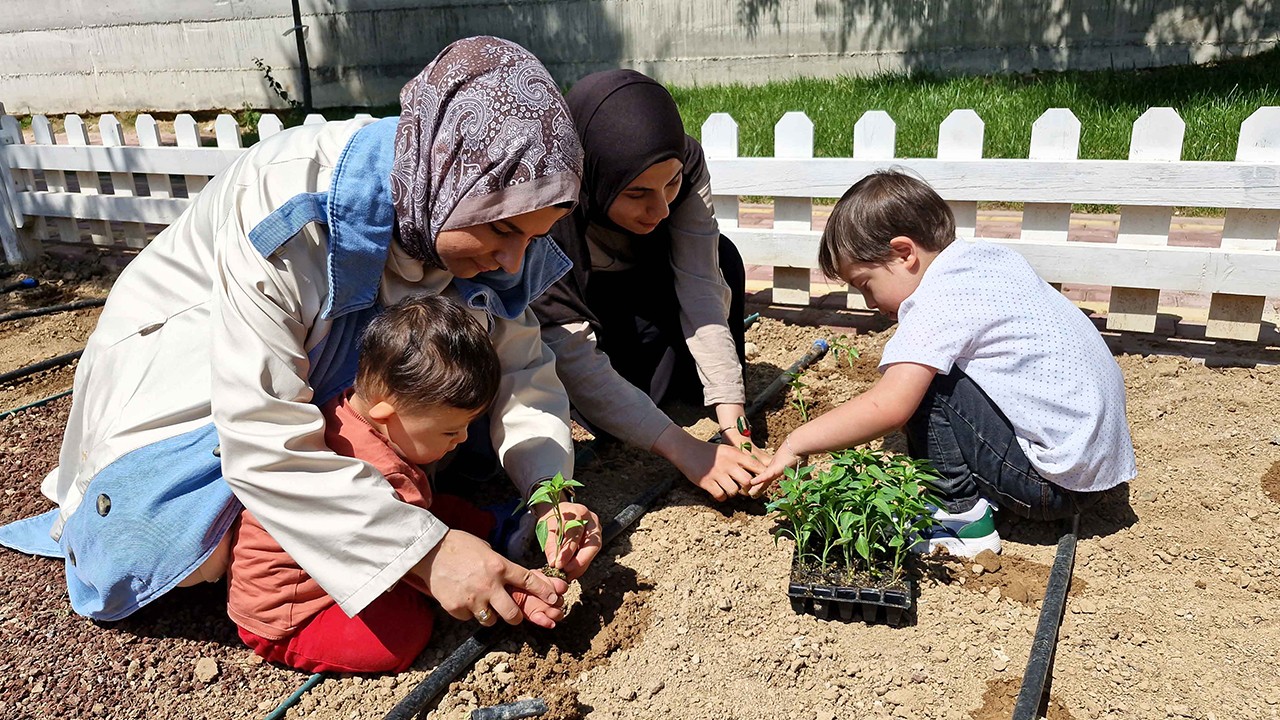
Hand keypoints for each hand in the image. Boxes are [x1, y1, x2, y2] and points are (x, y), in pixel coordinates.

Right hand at [411, 529, 567, 628]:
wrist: (429, 550)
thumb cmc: (458, 545)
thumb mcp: (486, 548)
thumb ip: (500, 564)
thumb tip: (513, 576)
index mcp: (499, 566)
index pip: (527, 581)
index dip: (543, 591)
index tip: (554, 598)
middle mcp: (489, 585)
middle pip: (512, 614)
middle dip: (515, 618)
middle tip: (512, 615)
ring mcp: (473, 598)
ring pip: (491, 620)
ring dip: (490, 615)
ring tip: (482, 603)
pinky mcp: (456, 607)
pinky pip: (469, 617)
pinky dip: (467, 612)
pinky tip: (461, 598)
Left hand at [532, 501, 601, 580]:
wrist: (557, 512)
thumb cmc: (553, 518)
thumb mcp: (547, 528)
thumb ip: (550, 544)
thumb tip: (554, 562)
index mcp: (578, 513)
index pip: (575, 533)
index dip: (568, 551)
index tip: (559, 564)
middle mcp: (591, 521)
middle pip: (592, 543)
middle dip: (581, 561)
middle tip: (568, 571)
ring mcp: (596, 530)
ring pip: (593, 551)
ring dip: (581, 565)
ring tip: (568, 575)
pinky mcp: (595, 539)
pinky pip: (590, 554)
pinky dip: (581, 565)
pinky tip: (572, 572)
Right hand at [655, 425, 766, 500]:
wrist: (687, 450)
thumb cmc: (711, 452)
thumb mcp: (728, 450)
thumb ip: (742, 459)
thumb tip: (759, 472)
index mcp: (735, 454)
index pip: (756, 466)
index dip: (761, 475)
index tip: (759, 481)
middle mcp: (728, 463)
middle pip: (747, 482)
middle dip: (747, 488)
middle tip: (742, 489)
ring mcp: (717, 473)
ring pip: (734, 491)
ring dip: (732, 493)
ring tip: (727, 488)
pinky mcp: (707, 482)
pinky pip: (721, 496)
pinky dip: (721, 496)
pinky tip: (718, 491)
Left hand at [748, 436, 803, 497]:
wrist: (798, 444)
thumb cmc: (801, 454)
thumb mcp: (802, 468)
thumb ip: (804, 477)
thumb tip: (809, 482)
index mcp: (779, 469)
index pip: (771, 478)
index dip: (766, 484)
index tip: (760, 490)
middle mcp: (774, 469)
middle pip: (765, 481)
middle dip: (759, 488)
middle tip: (752, 494)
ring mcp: (773, 468)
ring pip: (763, 480)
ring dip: (757, 487)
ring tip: (749, 493)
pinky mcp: (774, 468)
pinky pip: (765, 476)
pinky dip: (759, 479)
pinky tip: (751, 482)